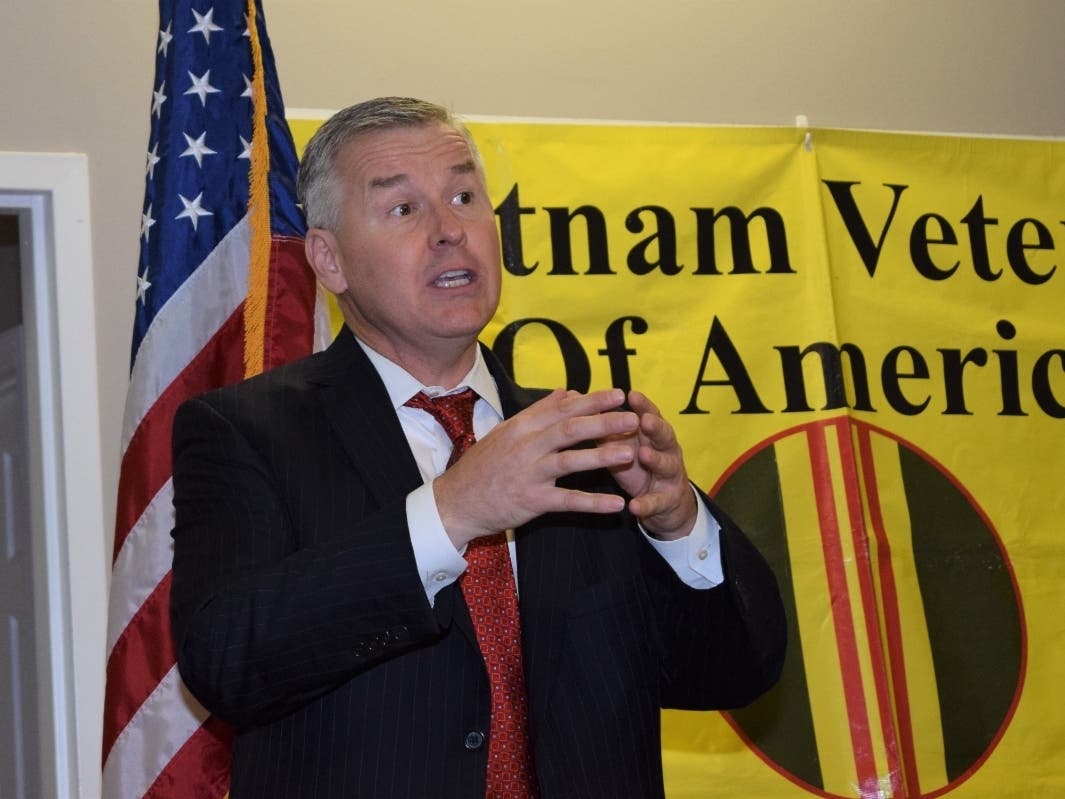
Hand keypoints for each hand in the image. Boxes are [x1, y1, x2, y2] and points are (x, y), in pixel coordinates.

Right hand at [433, 388, 640, 548]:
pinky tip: (617, 505)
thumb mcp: (507, 432)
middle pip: (570, 429)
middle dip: (604, 422)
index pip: (562, 408)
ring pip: (571, 461)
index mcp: (522, 427)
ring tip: (630, 453)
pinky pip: (568, 501)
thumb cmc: (484, 466)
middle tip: (633, 418)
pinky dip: (593, 503)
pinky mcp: (532, 502)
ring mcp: (529, 474)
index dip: (593, 401)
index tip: (619, 394)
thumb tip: (567, 392)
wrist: (456, 501)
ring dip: (602, 456)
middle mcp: (526, 447)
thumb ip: (539, 412)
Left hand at [604, 390, 696, 540]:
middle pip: (665, 435)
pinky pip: (656, 502)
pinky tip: (634, 506)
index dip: (643, 405)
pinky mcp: (666, 501)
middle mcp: (666, 450)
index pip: (650, 414)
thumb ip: (604, 425)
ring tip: (643, 455)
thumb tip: (576, 397)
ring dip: (656, 459)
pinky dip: (646, 504)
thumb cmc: (637, 464)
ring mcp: (669, 476)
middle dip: (656, 427)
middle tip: (644, 421)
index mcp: (653, 434)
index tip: (632, 394)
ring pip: (666, 465)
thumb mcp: (620, 444)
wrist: (664, 502)